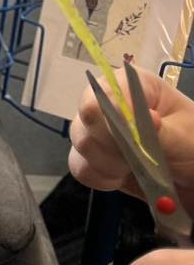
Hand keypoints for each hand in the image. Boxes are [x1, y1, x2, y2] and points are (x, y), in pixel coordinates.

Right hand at [68, 67, 193, 198]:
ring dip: (109, 164)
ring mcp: (99, 132)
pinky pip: (82, 168)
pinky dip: (102, 178)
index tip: (135, 134)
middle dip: (111, 144)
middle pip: (87, 119)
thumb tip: (135, 118)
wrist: (193, 178)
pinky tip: (123, 177)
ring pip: (81, 145)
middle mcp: (110, 104)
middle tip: (138, 156)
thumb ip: (157, 130)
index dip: (113, 112)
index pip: (106, 90)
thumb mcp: (183, 137)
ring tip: (134, 168)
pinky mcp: (95, 159)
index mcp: (134, 86)